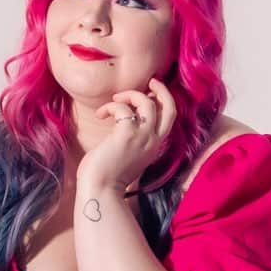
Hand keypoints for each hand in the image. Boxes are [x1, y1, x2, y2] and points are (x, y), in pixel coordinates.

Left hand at [76, 78, 177, 194]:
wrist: (100, 190)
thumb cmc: (108, 174)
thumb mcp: (128, 153)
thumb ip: (134, 138)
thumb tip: (127, 117)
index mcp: (154, 146)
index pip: (170, 118)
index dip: (164, 100)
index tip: (151, 92)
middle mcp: (153, 141)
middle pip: (170, 107)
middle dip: (161, 90)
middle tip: (149, 81)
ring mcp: (142, 137)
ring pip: (147, 103)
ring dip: (131, 95)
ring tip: (116, 100)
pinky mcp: (126, 134)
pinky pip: (122, 109)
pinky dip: (110, 106)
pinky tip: (101, 115)